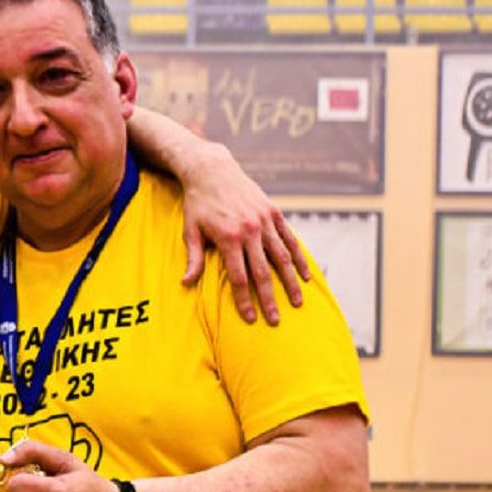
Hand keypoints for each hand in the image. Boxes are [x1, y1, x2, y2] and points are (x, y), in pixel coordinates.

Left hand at [179, 144, 308, 325]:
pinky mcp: (274, 213)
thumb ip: (193, 258)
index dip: (244, 300)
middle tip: (275, 321)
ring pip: (282, 257)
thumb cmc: (198, 203)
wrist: (212, 170)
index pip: (239, 277)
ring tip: (298, 303)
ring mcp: (265, 221)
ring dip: (291, 282)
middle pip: (263, 272)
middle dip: (269, 299)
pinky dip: (299, 258)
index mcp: (229, 238)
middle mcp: (250, 230)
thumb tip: (186, 283)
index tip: (250, 318)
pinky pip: (290, 239)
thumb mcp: (190, 230)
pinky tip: (306, 275)